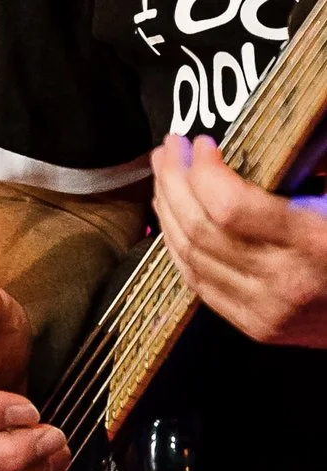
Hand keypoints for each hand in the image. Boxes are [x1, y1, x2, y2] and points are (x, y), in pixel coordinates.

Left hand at [151, 134, 326, 347]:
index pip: (230, 209)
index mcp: (312, 244)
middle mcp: (283, 282)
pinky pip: (199, 285)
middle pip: (202, 231)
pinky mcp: (255, 327)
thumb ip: (308, 174)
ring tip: (164, 176)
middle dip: (175, 183)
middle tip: (168, 149)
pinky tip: (172, 220)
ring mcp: (265, 311)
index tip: (200, 143)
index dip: (204, 173)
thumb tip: (267, 138)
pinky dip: (177, 249)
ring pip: (192, 259)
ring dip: (168, 213)